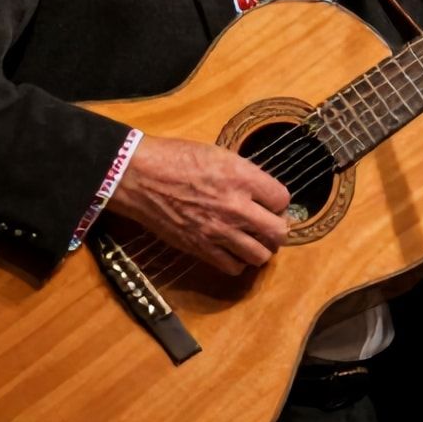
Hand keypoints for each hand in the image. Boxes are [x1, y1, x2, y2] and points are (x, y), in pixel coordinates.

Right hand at [106, 136, 290, 275]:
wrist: (139, 176)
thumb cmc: (177, 158)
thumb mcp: (221, 155)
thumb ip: (246, 176)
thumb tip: (261, 192)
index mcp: (242, 178)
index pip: (283, 199)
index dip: (279, 202)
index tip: (270, 202)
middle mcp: (235, 207)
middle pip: (278, 232)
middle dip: (278, 229)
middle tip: (269, 225)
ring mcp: (218, 230)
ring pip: (260, 255)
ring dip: (261, 248)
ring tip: (252, 240)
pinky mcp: (200, 248)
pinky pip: (233, 267)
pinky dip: (238, 262)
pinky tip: (233, 251)